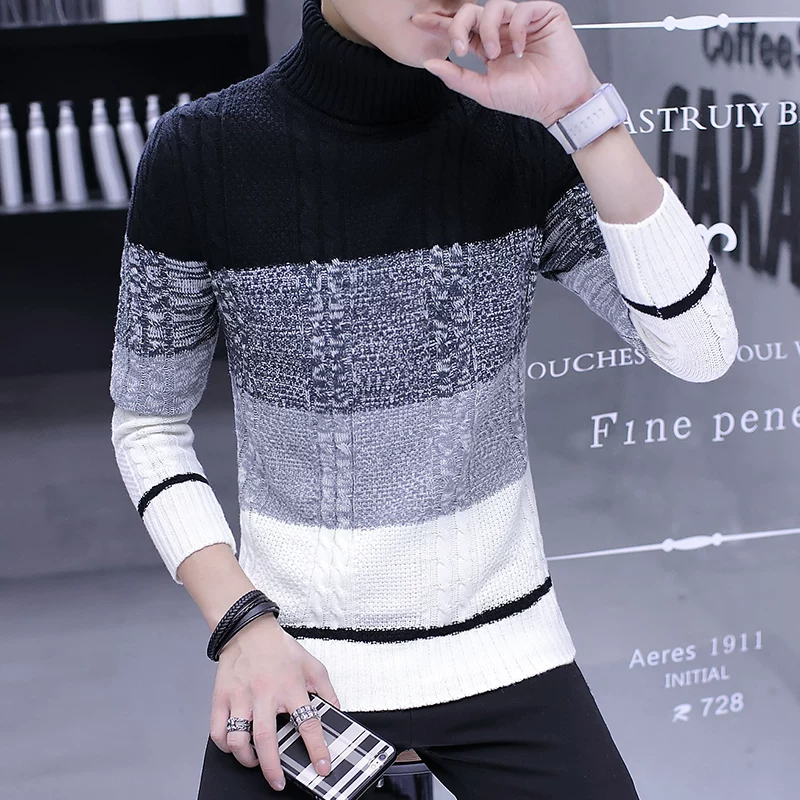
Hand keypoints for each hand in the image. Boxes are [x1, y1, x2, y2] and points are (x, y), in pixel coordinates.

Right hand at [209, 614, 340, 791]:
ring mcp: (241, 697)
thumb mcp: (313, 666)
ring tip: (256, 763)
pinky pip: (218, 731)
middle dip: (273, 768)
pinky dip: (225, 746)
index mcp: (291, 687)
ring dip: (247, 759)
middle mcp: (265, 694)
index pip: (307, 722)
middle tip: (278, 782)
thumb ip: (327, 691)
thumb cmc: (280, 649)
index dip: (316, 749)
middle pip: (266, 739)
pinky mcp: (221, 698)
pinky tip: (235, 746)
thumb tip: (337, 713)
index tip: (321, 767)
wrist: (249, 629)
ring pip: (238, 739)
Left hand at [411, 0, 601, 126]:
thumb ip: (456, 77)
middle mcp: (503, 30)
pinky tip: (519, 49)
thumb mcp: (484, 90)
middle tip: (460, 48)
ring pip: (494, 6)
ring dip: (488, 30)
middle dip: (459, 25)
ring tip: (496, 55)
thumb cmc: (527, 97)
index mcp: (488, 46)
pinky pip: (522, 8)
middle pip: (473, 11)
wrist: (557, 101)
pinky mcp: (544, 14)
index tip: (420, 22)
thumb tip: (430, 64)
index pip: (462, 29)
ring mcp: (522, 21)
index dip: (441, 24)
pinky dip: (515, 27)